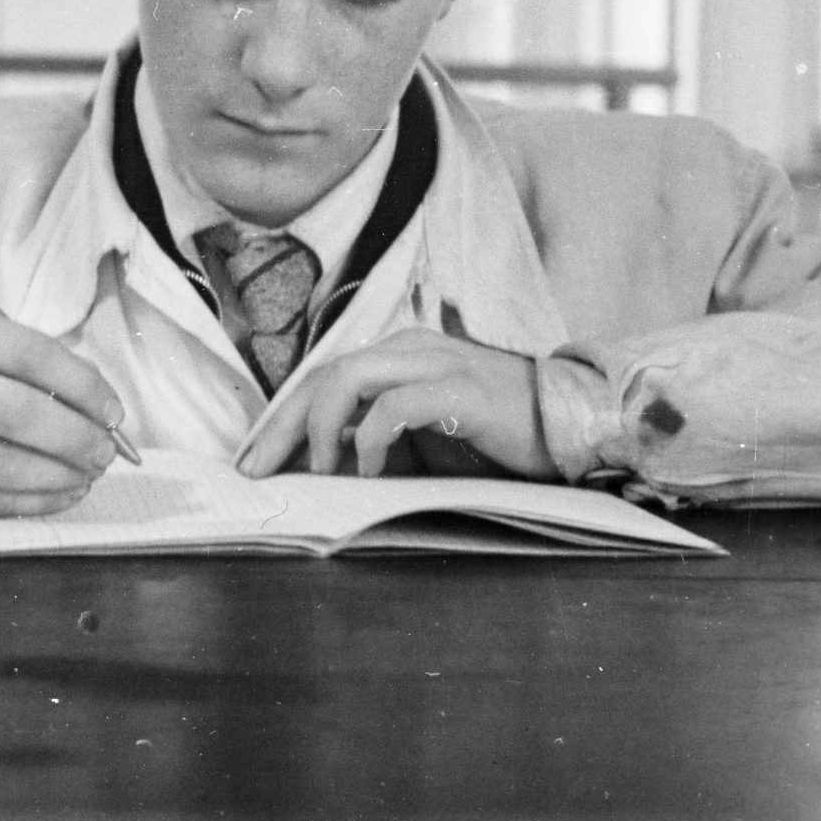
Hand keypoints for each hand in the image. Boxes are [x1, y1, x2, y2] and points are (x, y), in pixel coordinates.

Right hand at [0, 305, 125, 514]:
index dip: (84, 388)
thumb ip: (28, 365)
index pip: (32, 356)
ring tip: (87, 476)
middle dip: (77, 439)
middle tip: (105, 452)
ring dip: (59, 477)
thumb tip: (100, 408)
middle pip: (19, 414)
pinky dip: (29, 503)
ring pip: (2, 465)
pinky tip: (56, 495)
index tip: (113, 413)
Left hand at [238, 328, 558, 480]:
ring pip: (350, 377)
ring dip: (321, 427)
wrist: (568, 426)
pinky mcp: (461, 391)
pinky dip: (370, 436)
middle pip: (324, 374)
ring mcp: (437, 364)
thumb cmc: (493, 436)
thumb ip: (376, 439)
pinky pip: (397, 404)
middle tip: (260, 471)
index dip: (280, 418)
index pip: (323, 377)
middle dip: (283, 425)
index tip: (252, 461)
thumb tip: (316, 465)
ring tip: (317, 472)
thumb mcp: (424, 438)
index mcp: (399, 355)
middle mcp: (411, 348)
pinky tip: (369, 470)